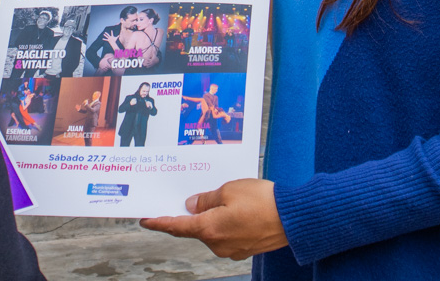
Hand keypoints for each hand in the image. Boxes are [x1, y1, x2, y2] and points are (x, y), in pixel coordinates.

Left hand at [139, 179, 286, 259]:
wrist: (294, 218)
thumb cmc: (262, 201)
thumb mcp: (229, 190)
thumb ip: (206, 198)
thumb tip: (192, 205)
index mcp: (209, 229)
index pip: (176, 226)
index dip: (159, 222)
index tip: (145, 219)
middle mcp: (217, 244)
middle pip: (195, 228)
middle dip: (191, 213)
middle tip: (188, 195)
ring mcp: (231, 250)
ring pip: (212, 231)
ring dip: (211, 216)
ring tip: (222, 197)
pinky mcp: (244, 249)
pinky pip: (227, 234)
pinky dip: (225, 222)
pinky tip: (235, 209)